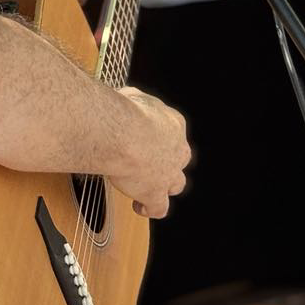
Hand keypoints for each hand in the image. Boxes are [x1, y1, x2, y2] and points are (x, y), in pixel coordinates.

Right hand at [110, 86, 190, 218]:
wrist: (123, 135)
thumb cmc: (125, 112)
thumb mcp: (132, 95)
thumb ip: (134, 100)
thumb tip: (127, 99)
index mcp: (173, 123)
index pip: (173, 129)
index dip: (161, 134)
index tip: (146, 135)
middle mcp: (176, 149)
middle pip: (181, 157)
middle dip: (170, 160)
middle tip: (153, 161)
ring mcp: (168, 173)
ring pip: (176, 184)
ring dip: (165, 185)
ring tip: (149, 186)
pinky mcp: (155, 194)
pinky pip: (158, 208)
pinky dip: (150, 208)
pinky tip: (139, 207)